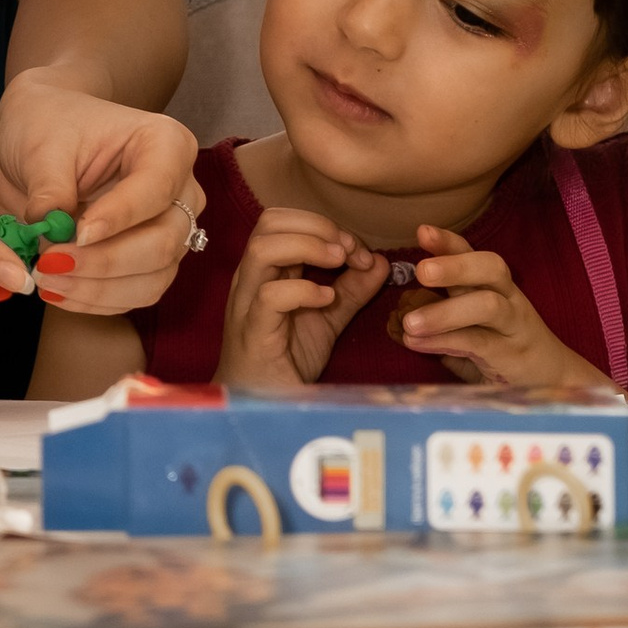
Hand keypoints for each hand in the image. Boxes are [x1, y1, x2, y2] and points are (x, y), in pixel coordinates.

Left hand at [0, 67, 202, 321]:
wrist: (43, 133)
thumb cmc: (47, 125)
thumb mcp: (39, 146)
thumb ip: (49, 188)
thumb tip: (51, 231)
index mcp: (166, 144)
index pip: (155, 188)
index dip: (119, 217)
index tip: (77, 234)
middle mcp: (181, 190)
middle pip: (164, 242)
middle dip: (105, 262)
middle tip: (49, 265)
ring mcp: (172, 230)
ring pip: (154, 277)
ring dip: (98, 290)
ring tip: (46, 281)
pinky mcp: (152, 262)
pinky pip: (136, 293)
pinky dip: (96, 300)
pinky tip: (58, 292)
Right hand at [219, 207, 389, 390]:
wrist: (260, 406)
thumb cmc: (286, 360)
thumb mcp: (326, 320)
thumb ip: (351, 292)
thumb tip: (380, 263)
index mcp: (266, 271)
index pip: (282, 221)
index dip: (323, 225)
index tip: (358, 251)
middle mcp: (251, 279)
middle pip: (269, 222)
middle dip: (316, 226)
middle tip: (348, 251)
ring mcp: (247, 303)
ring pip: (262, 249)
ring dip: (308, 246)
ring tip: (339, 263)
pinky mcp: (253, 331)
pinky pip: (270, 296)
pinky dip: (302, 289)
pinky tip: (327, 300)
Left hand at [393, 225, 602, 387]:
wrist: (553, 380)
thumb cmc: (503, 348)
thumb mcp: (473, 324)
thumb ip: (443, 316)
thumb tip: (398, 313)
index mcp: (496, 286)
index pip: (476, 255)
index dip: (450, 242)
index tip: (422, 231)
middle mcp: (509, 298)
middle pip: (491, 269)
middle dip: (455, 265)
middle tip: (421, 270)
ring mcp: (515, 326)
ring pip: (488, 306)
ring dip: (445, 312)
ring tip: (408, 322)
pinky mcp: (513, 355)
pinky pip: (479, 343)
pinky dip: (445, 341)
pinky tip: (416, 342)